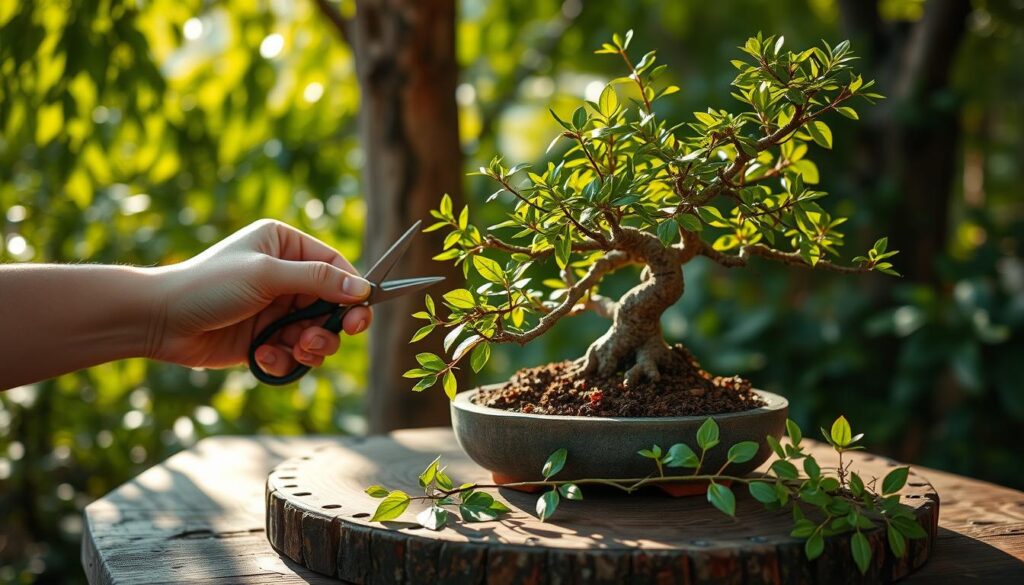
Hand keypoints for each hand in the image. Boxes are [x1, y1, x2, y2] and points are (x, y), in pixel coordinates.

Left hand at [150, 219, 372, 375]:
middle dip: (330, 327)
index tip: (360, 314)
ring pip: (317, 334)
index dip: (353, 291)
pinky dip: (285, 359)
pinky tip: (262, 356)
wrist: (159, 321)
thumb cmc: (208, 286)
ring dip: (311, 347)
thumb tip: (363, 289)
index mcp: (285, 246)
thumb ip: (318, 280)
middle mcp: (285, 276)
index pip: (336, 266)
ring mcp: (276, 310)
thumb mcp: (266, 275)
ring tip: (294, 349)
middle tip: (328, 339)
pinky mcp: (266, 339)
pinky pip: (295, 354)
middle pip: (333, 305)